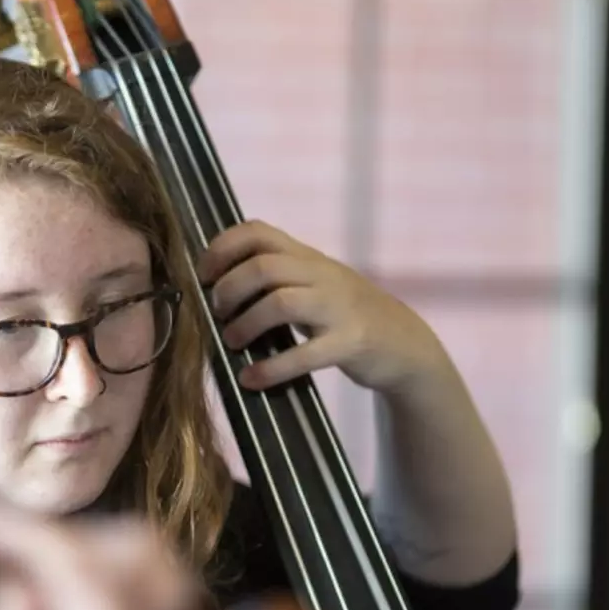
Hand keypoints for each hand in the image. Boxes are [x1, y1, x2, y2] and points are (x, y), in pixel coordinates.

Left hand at [199, 220, 446, 396]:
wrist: (405, 344)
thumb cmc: (342, 316)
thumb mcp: (312, 284)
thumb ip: (274, 278)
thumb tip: (211, 289)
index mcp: (307, 256)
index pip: (258, 230)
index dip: (222, 248)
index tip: (203, 275)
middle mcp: (322, 274)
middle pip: (264, 266)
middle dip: (229, 290)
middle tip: (216, 313)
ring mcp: (339, 307)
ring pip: (281, 303)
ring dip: (245, 325)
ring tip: (231, 343)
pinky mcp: (351, 342)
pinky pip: (305, 353)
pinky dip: (271, 368)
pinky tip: (251, 379)